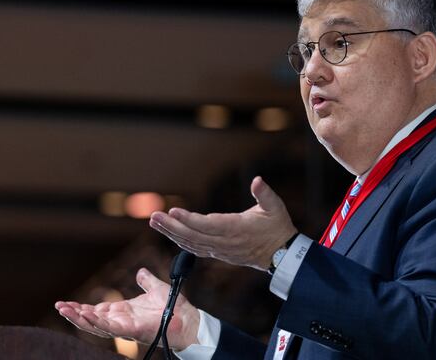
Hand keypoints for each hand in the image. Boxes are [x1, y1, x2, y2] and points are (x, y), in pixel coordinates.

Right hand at [54, 268, 199, 349]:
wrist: (188, 319)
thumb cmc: (175, 307)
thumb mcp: (156, 289)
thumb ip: (147, 281)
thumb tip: (141, 272)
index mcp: (124, 311)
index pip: (98, 310)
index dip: (82, 308)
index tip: (66, 303)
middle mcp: (122, 321)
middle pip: (92, 319)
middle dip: (75, 314)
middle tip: (59, 306)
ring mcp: (126, 327)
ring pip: (96, 326)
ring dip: (79, 319)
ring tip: (64, 310)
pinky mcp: (132, 330)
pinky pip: (110, 328)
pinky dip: (96, 322)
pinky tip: (84, 316)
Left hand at [149, 176, 297, 270]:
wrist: (281, 254)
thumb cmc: (277, 227)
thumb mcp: (275, 207)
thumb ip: (265, 193)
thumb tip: (257, 180)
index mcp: (236, 228)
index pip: (207, 225)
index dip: (189, 219)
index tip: (173, 211)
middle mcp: (225, 242)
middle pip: (193, 235)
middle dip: (172, 226)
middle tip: (154, 216)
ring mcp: (221, 250)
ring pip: (191, 243)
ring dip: (172, 233)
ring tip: (155, 222)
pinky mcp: (219, 253)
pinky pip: (196, 249)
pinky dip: (181, 241)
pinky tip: (170, 234)